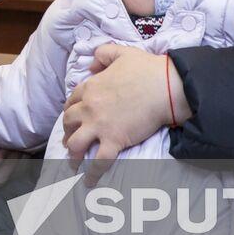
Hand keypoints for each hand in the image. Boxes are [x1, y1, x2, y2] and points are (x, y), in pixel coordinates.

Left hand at [62, 45, 185, 180]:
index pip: (71, 102)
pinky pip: (98, 161)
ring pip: (75, 144)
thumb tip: (92, 65)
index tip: (72, 119)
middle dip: (68, 132)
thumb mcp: (121, 53)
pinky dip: (91, 174)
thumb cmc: (147, 69)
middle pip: (69, 123)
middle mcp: (89, 108)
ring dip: (71, 155)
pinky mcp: (114, 140)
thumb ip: (103, 54)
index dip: (70, 112)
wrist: (165, 87)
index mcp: (90, 87)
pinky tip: (89, 182)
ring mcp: (99, 125)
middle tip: (71, 139)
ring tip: (73, 164)